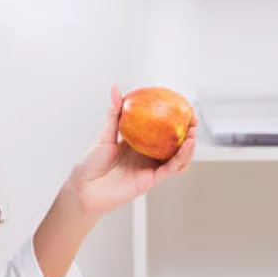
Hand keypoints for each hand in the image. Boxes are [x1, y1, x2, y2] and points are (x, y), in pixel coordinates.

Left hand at [67, 85, 196, 218]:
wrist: (84, 187)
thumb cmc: (91, 163)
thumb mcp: (105, 134)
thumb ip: (114, 113)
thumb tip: (116, 88)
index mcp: (138, 143)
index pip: (161, 131)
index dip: (174, 121)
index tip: (182, 108)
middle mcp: (147, 156)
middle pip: (173, 144)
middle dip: (187, 131)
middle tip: (192, 119)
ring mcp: (150, 168)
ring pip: (177, 157)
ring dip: (188, 145)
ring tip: (193, 131)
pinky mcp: (151, 180)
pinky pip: (170, 168)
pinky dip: (181, 157)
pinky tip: (186, 145)